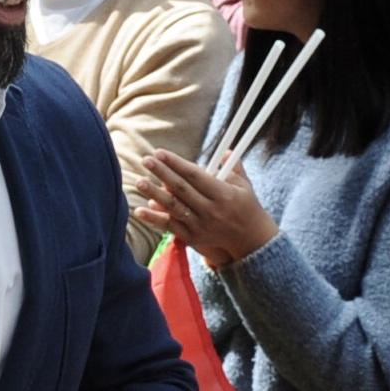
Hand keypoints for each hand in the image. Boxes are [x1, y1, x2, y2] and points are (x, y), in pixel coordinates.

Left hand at [128, 146, 278, 265]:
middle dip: (162, 173)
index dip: (176, 163)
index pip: (195, 175)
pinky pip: (170, 226)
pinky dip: (155, 218)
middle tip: (146, 160)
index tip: (160, 152)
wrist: (250, 240)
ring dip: (154, 194)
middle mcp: (210, 210)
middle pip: (181, 189)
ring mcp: (200, 225)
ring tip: (139, 181)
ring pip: (173, 208)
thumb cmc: (246, 207)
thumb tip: (225, 150)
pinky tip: (139, 210)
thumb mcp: (245, 185)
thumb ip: (234, 167)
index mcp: (223, 195)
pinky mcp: (193, 237)